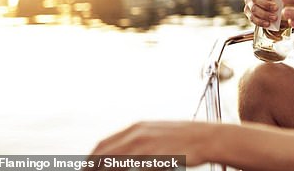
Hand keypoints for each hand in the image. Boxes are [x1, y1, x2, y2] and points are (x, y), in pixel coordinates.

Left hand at [87, 121, 209, 168]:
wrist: (207, 137)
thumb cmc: (185, 138)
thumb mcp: (158, 133)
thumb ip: (140, 140)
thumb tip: (124, 151)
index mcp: (136, 127)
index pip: (103, 145)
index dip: (91, 160)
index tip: (86, 169)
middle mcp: (137, 134)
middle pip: (102, 154)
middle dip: (91, 167)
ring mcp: (145, 146)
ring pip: (113, 162)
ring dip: (104, 170)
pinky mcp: (154, 157)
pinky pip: (131, 168)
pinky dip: (122, 170)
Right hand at [243, 0, 278, 27]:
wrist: (276, 4)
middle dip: (265, 4)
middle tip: (276, 8)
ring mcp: (248, 2)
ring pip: (253, 9)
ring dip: (264, 14)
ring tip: (274, 17)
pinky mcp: (248, 12)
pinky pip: (252, 18)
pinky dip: (260, 21)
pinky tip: (267, 23)